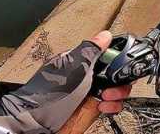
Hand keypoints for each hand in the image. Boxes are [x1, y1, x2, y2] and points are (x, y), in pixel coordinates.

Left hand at [0, 31, 131, 133]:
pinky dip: (114, 105)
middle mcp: (87, 76)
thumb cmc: (47, 95)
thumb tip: (105, 35)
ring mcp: (91, 93)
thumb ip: (90, 50)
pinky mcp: (94, 109)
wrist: (37, 124)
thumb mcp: (71, 67)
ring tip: (106, 96)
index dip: (117, 56)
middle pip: (115, 71)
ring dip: (118, 92)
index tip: (122, 62)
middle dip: (120, 77)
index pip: (106, 53)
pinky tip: (105, 106)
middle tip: (113, 83)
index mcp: (81, 61)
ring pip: (118, 88)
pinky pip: (113, 104)